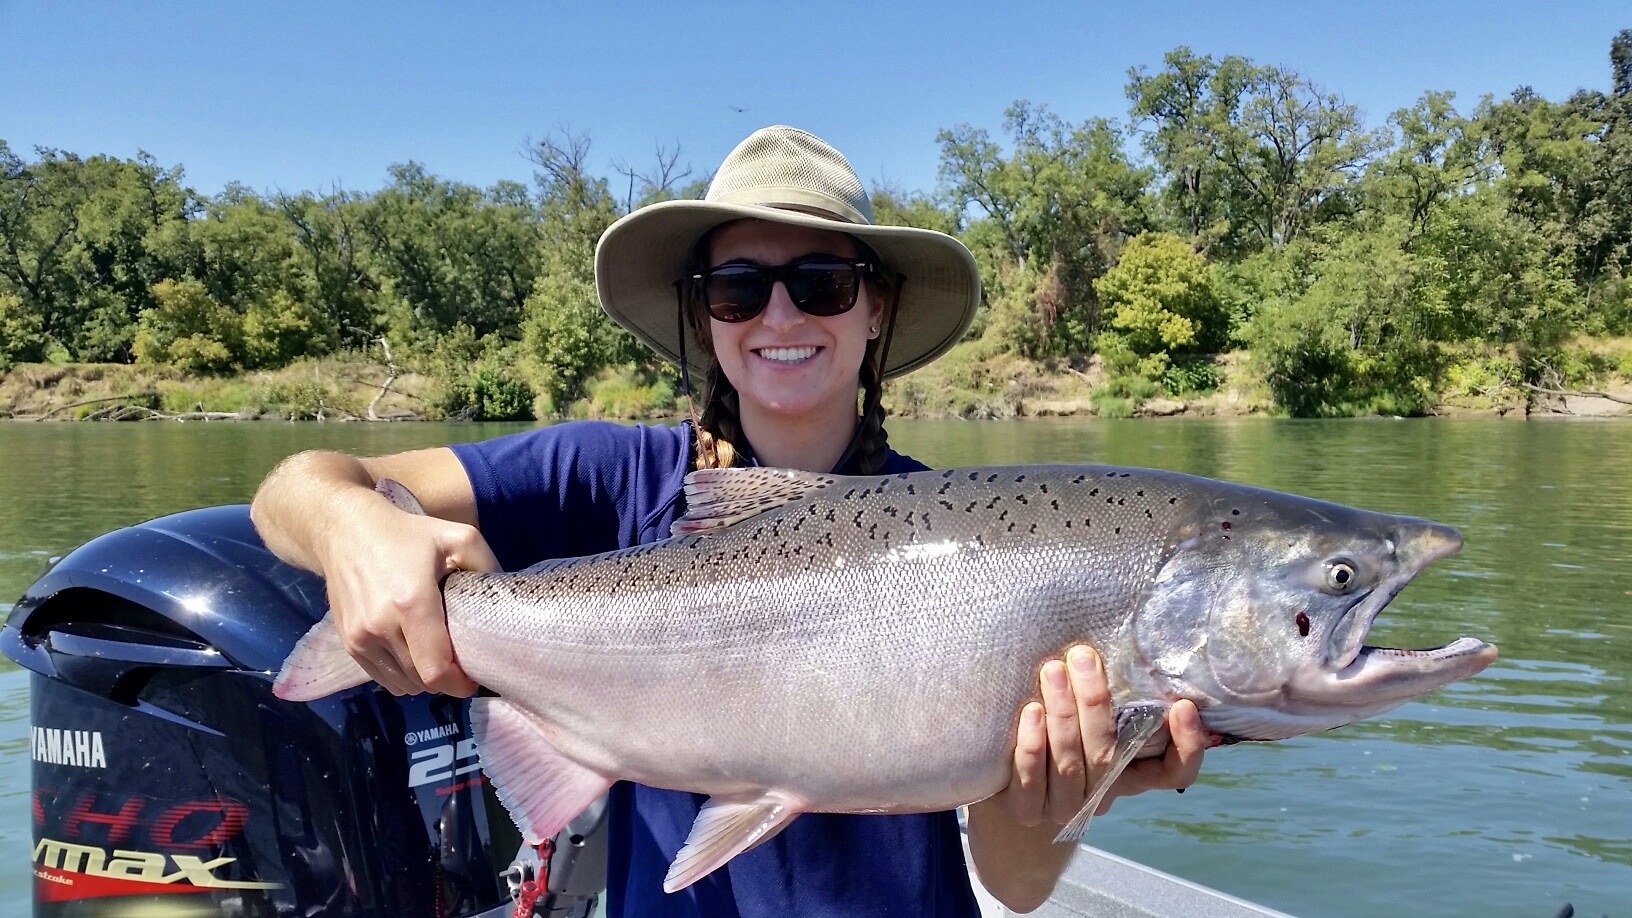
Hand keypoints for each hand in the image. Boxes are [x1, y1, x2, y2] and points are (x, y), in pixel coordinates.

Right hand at [318, 494, 499, 696]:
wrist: (344, 530)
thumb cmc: (406, 533)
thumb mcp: (458, 536)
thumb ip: (486, 566)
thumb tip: (505, 600)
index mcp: (411, 603)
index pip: (436, 670)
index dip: (459, 683)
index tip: (474, 676)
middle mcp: (381, 627)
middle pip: (422, 680)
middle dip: (447, 678)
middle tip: (460, 661)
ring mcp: (360, 638)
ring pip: (402, 684)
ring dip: (424, 679)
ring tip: (437, 655)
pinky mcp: (348, 643)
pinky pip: (382, 678)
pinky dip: (402, 675)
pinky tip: (413, 653)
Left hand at [992, 645, 1212, 827]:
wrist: (1006, 784)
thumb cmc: (1057, 734)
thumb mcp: (1090, 718)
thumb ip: (1109, 698)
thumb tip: (1117, 637)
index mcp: (1129, 773)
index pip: (1175, 773)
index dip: (1187, 746)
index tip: (1183, 705)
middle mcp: (1102, 795)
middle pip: (1108, 756)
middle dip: (1094, 703)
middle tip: (1082, 657)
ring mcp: (1066, 809)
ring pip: (1070, 764)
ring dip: (1063, 715)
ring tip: (1052, 672)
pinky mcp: (1028, 812)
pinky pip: (1031, 782)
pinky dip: (1032, 747)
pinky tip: (1030, 712)